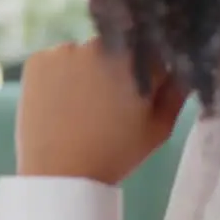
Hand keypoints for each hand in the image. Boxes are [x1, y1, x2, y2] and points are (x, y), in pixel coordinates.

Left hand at [15, 39, 187, 185]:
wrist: (60, 174)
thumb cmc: (114, 154)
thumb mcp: (158, 128)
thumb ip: (177, 91)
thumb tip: (183, 65)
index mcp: (134, 59)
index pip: (150, 52)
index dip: (148, 74)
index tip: (138, 97)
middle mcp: (99, 44)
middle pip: (115, 50)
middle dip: (116, 70)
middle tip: (106, 106)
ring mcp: (64, 50)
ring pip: (84, 55)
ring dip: (86, 72)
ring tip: (80, 108)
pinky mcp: (37, 60)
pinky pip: (56, 61)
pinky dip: (59, 77)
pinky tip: (60, 103)